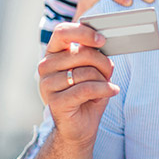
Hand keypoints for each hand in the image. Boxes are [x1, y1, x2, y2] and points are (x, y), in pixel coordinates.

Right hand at [37, 22, 118, 147]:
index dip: (83, 32)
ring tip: (106, 86)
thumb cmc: (88, 94)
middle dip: (103, 62)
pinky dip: (105, 89)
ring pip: (86, 72)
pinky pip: (87, 89)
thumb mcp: (93, 69)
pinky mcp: (55, 102)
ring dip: (103, 79)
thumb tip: (103, 41)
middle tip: (110, 72)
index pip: (62, 32)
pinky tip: (112, 91)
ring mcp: (47, 85)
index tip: (102, 40)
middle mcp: (46, 67)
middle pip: (81, 52)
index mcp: (53, 54)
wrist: (80, 126)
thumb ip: (93, 54)